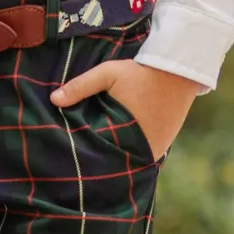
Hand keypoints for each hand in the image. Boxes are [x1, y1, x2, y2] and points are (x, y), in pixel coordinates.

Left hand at [50, 58, 198, 159]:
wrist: (181, 69)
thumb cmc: (141, 72)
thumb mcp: (108, 74)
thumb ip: (80, 86)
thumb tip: (53, 100)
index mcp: (126, 133)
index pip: (97, 153)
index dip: (84, 154)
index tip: (70, 156)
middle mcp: (143, 147)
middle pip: (113, 161)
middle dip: (98, 160)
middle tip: (80, 163)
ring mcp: (156, 149)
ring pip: (127, 160)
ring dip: (115, 158)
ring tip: (96, 159)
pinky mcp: (163, 145)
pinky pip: (141, 155)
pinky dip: (129, 153)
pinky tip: (116, 150)